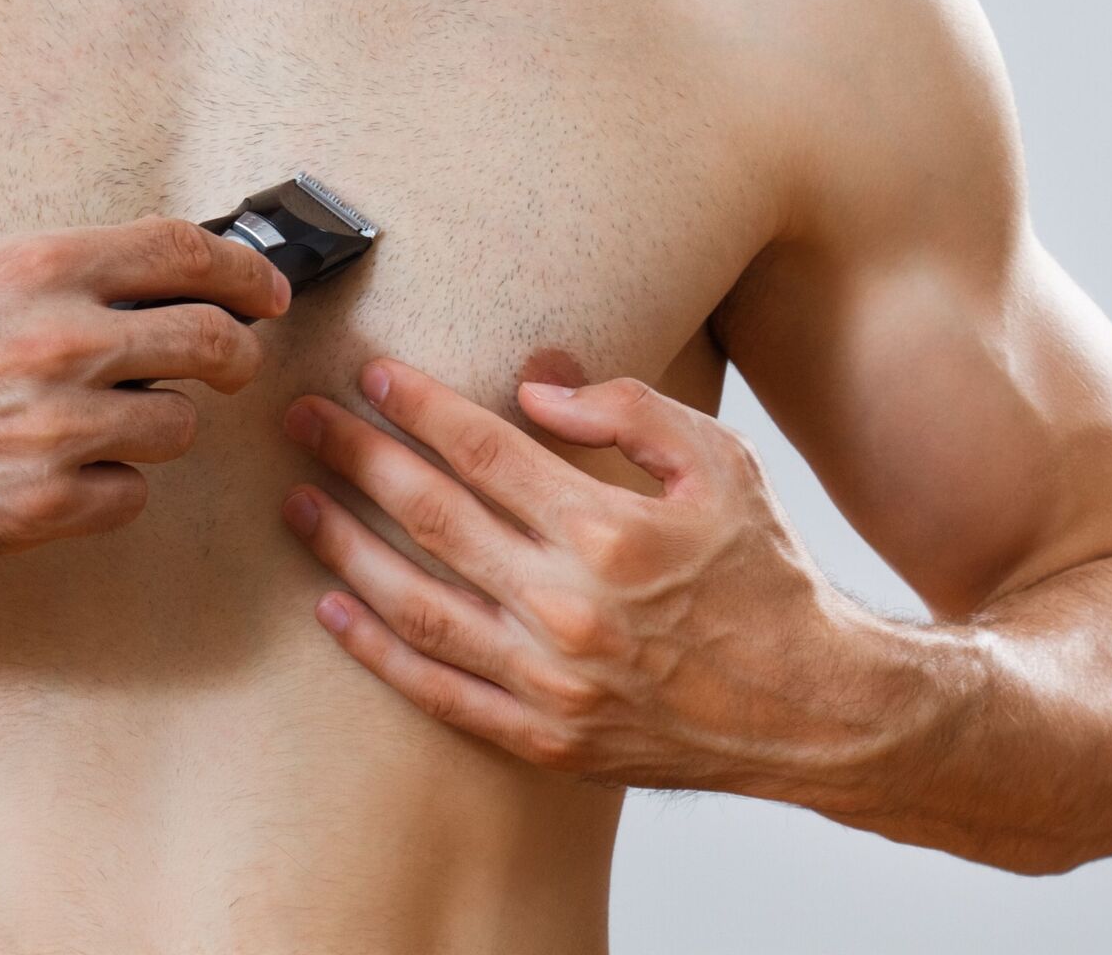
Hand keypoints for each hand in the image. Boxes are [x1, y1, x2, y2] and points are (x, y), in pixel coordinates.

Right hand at [0, 217, 291, 564]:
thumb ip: (62, 279)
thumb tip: (163, 281)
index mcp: (36, 268)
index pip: (186, 251)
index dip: (244, 270)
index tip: (264, 290)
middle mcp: (57, 340)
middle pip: (213, 340)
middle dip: (236, 354)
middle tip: (230, 361)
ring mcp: (54, 427)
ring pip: (178, 426)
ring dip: (155, 426)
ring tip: (93, 422)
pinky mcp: (44, 504)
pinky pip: (132, 494)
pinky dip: (109, 487)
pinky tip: (57, 473)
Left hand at [280, 360, 900, 795]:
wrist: (814, 708)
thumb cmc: (765, 573)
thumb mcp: (723, 461)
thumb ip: (628, 411)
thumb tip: (532, 386)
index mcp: (610, 530)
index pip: (483, 451)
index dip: (418, 407)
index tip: (371, 374)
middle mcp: (569, 607)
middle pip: (432, 517)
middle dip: (356, 458)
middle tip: (302, 420)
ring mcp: (551, 680)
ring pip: (416, 604)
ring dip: (344, 547)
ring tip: (297, 502)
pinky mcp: (546, 738)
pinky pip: (438, 691)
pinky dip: (377, 650)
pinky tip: (333, 608)